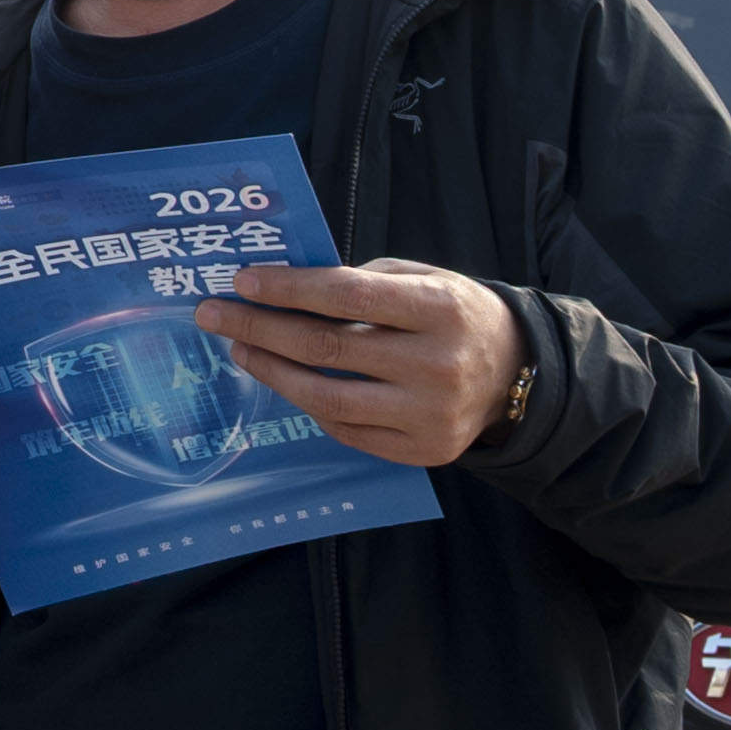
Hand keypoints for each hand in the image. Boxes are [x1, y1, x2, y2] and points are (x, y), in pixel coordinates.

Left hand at [204, 260, 523, 469]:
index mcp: (441, 309)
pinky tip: (283, 380)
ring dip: (271, 371)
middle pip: (328, 349)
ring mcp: (430, 415)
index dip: (289, 289)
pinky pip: (346, 429)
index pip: (348, 296)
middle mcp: (438, 365)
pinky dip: (308, 403)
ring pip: (328, 397)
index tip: (242, 281)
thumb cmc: (453, 314)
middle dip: (260, 329)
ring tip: (240, 349)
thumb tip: (280, 287)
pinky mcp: (422, 451)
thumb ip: (360, 281)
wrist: (517, 372)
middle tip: (213, 315)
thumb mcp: (422, 279)